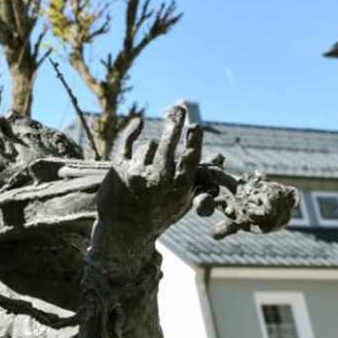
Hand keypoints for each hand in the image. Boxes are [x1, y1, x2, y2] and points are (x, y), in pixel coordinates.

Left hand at [92, 106, 202, 266]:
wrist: (124, 231)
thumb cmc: (158, 214)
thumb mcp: (182, 202)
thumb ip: (197, 180)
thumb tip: (220, 157)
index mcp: (178, 190)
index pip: (188, 160)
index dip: (193, 141)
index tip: (196, 125)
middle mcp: (156, 181)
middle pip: (168, 145)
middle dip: (175, 124)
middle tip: (180, 107)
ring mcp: (135, 174)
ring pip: (148, 145)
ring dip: (151, 151)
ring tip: (148, 170)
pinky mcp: (117, 169)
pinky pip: (126, 142)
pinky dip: (131, 131)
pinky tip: (138, 122)